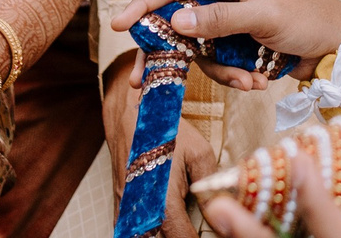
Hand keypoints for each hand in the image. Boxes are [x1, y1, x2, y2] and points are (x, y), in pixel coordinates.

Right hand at [106, 54, 214, 237]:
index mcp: (163, 203)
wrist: (128, 114)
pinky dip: (148, 233)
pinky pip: (132, 231)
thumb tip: (221, 213)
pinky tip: (161, 228)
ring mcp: (126, 212)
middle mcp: (140, 213)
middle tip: (199, 232)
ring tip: (182, 228)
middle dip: (181, 237)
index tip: (217, 235)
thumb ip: (210, 188)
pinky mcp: (120, 208)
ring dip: (164, 236)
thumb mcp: (198, 153)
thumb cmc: (165, 130)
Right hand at [108, 0, 340, 91]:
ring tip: (252, 80)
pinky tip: (260, 80)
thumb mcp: (266, 17)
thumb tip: (176, 19)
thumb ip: (221, 19)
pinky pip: (219, 64)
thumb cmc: (310, 18)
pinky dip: (235, 76)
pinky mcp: (237, 43)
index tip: (119, 24)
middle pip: (178, 22)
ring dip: (221, 72)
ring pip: (199, 50)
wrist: (339, 46)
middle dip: (170, 54)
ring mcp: (230, 20)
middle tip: (140, 80)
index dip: (146, 4)